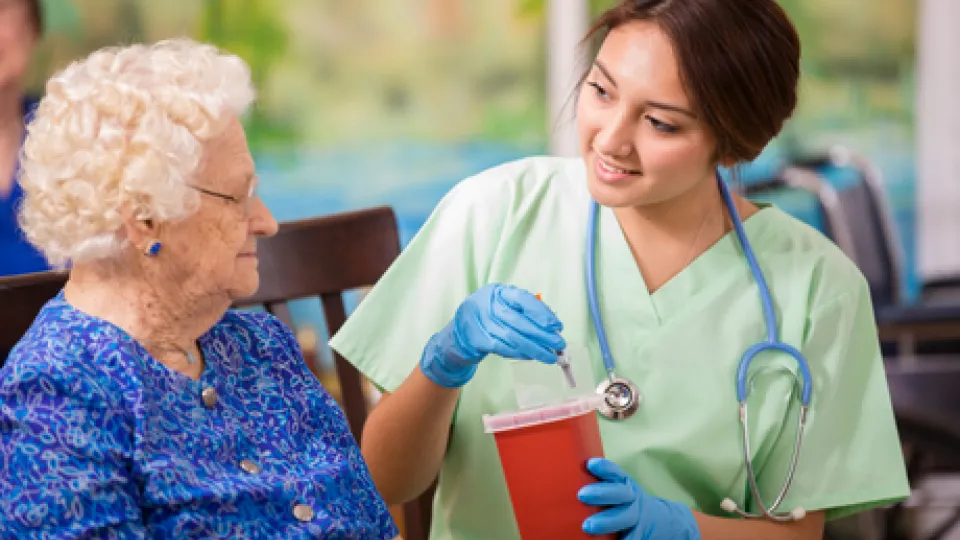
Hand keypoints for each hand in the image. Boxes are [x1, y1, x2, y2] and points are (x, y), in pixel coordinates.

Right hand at [419, 283, 564, 387]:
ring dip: (534, 348)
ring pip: (512, 337)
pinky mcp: (475, 340)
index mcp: (496, 292)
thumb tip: (551, 326)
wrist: (457, 336)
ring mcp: (478, 322)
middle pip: (519, 321)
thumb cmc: (486, 320)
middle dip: (542, 334)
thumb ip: (523, 312)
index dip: (541, 313)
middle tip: (559, 344)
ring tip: (550, 356)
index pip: (523, 299)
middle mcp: (486, 304)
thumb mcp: (501, 307)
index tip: (556, 326)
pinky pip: (502, 348)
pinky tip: (531, 356)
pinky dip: (519, 353)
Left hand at [578, 458, 700, 539]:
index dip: (604, 467)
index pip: (615, 472)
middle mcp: (632, 498)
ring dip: (606, 522)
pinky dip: (620, 539)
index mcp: (625, 484)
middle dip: (601, 493)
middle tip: (581, 495)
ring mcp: (637, 517)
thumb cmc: (626, 503)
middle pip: (619, 493)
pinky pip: (629, 537)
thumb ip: (602, 486)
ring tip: (588, 526)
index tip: (590, 464)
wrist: (664, 521)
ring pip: (624, 518)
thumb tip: (566, 482)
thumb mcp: (619, 489)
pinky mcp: (639, 534)